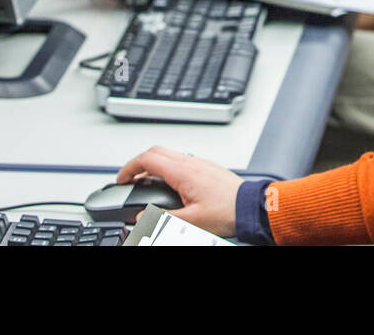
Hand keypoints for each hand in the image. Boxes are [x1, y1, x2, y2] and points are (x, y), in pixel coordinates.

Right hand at [116, 145, 243, 236]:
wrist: (252, 207)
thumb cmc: (228, 212)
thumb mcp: (191, 222)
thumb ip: (163, 220)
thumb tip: (142, 218)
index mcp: (184, 172)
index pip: (148, 160)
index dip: (129, 168)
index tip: (121, 180)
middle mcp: (192, 163)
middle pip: (156, 151)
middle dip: (138, 164)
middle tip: (129, 180)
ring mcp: (201, 163)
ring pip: (169, 155)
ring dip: (153, 165)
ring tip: (146, 184)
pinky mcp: (207, 168)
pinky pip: (181, 160)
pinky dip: (167, 168)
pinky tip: (169, 185)